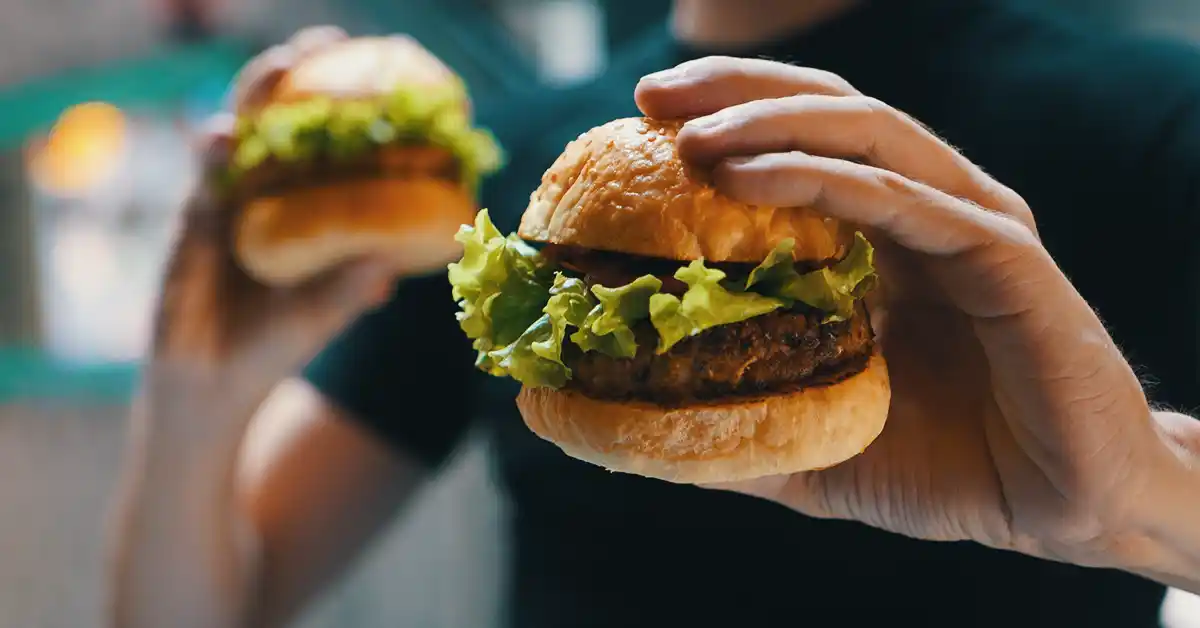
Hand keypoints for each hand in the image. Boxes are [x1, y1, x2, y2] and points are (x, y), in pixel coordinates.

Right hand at [148, 26, 392, 433]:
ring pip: (241, 131)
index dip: (349, 107)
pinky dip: (210, 154)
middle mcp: (272, 195)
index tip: (382, 70)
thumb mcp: (322, 317)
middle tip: (326, 42)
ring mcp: (231, 201)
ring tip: (281, 66)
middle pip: (284, 120)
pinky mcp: (194, 220)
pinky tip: (218, 137)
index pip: (329, 145)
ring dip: (257, 95)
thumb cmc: (276, 347)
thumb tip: (392, 270)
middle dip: (300, 76)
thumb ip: (350, 290)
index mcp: (308, 210)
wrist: (214, 384)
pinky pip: (203, 177)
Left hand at [634, 56, 1195, 573]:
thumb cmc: (945, 469)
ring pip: (866, 134)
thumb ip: (741, 422)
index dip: (727, 116)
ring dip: (771, 124)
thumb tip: (641, 423)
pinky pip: (903, 200)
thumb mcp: (816, 443)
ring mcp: (970, 224)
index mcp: (887, 235)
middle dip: (737, 91)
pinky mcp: (1004, 256)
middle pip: (830, 110)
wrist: (1062, 509)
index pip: (804, 142)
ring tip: (691, 138)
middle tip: (650, 98)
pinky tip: (748, 178)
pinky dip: (823, 179)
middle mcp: (929, 209)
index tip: (640, 121)